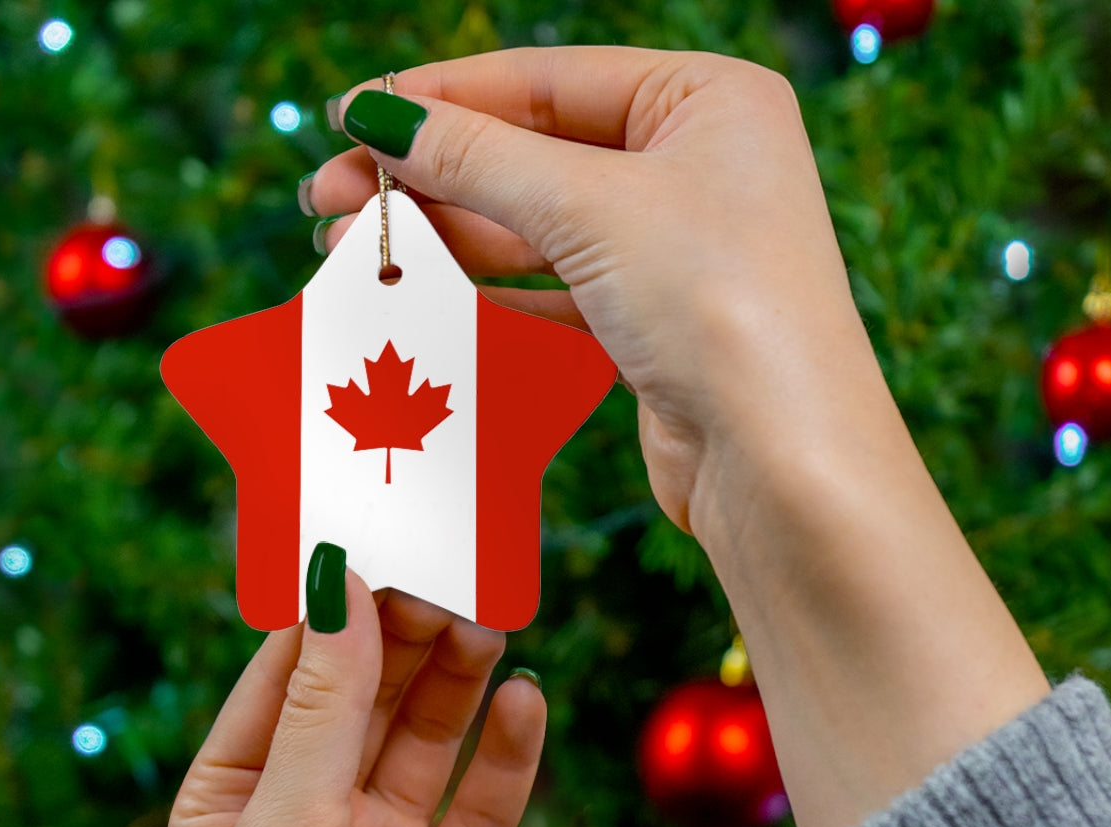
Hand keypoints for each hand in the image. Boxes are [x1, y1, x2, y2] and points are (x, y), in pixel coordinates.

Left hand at [167, 573, 544, 826]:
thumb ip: (321, 706)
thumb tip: (337, 583)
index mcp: (238, 795)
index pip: (289, 670)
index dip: (335, 605)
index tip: (383, 538)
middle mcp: (313, 812)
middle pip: (368, 693)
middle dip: (407, 634)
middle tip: (454, 573)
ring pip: (430, 735)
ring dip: (459, 679)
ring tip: (490, 624)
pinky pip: (486, 800)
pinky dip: (509, 750)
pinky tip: (528, 702)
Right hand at [307, 47, 883, 537]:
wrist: (781, 463)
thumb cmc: (719, 307)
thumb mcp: (591, 207)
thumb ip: (479, 157)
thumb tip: (380, 117)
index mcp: (707, 100)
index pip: (545, 80)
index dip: (440, 98)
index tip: (350, 117)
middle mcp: (697, 166)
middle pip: (533, 153)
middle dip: (429, 176)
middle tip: (329, 198)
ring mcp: (675, 249)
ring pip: (537, 226)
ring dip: (446, 237)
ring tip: (355, 251)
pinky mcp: (653, 323)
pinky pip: (554, 288)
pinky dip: (488, 289)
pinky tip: (424, 290)